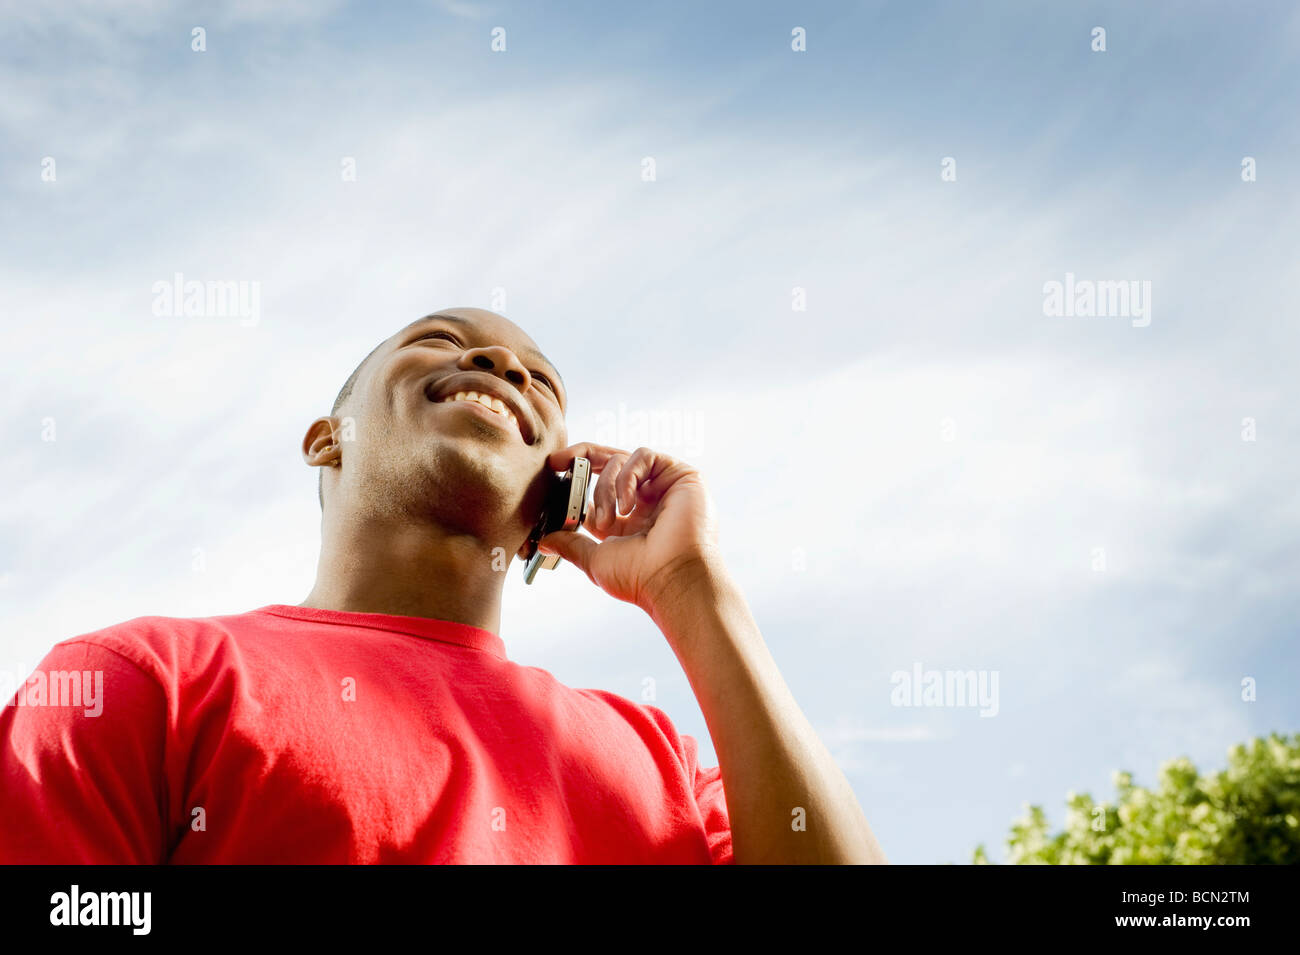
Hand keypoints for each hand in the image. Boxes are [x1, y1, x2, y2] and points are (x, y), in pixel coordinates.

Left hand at [537, 443, 723, 613]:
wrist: (672, 580)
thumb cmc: (640, 577)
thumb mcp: (595, 559)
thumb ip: (571, 544)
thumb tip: (546, 541)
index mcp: (628, 519)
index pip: (599, 486)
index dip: (577, 476)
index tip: (554, 471)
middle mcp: (646, 499)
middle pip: (610, 462)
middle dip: (582, 458)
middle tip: (559, 462)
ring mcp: (663, 486)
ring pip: (622, 460)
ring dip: (606, 488)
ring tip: (608, 519)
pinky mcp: (680, 475)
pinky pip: (644, 456)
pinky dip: (627, 476)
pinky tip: (626, 505)